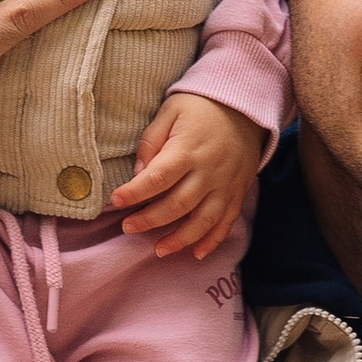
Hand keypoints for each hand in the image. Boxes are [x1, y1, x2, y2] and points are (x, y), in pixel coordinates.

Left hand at [110, 93, 264, 260]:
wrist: (246, 108)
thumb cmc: (201, 108)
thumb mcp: (170, 111)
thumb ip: (151, 141)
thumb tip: (138, 173)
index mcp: (187, 149)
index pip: (158, 177)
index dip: (135, 192)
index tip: (115, 201)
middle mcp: (208, 171)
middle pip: (178, 204)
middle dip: (150, 220)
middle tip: (128, 227)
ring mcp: (225, 185)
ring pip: (203, 220)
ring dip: (180, 239)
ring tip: (158, 250)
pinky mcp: (237, 192)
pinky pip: (226, 222)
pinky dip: (212, 241)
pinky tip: (196, 254)